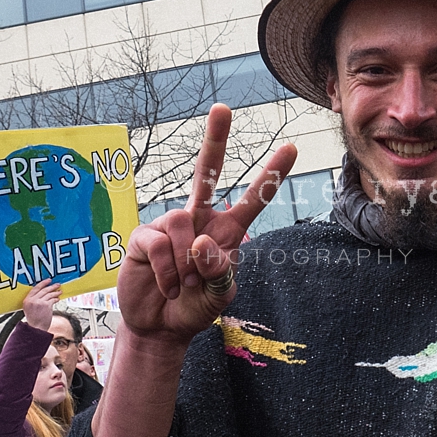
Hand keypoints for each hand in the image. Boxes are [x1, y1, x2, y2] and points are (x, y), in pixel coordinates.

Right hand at [22, 278, 61, 330]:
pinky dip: (56, 298)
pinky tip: (58, 299)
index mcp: (26, 300)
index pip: (35, 288)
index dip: (43, 283)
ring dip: (56, 292)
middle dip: (52, 286)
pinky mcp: (46, 305)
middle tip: (57, 284)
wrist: (36, 329)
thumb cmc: (34, 320)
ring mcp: (39, 302)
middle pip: (44, 290)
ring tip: (59, 291)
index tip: (48, 280)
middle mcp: (32, 300)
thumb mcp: (29, 309)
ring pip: (49, 294)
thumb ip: (33, 301)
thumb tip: (43, 293)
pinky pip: (52, 299)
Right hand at [118, 103, 296, 345]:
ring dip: (185, 262)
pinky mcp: (143, 237)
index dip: (270, 174)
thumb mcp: (219, 296)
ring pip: (181, 221)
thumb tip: (201, 242)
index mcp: (226, 231)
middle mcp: (199, 220)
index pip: (253, 198)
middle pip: (205, 173)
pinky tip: (168, 287)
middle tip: (223, 108)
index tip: (292, 147)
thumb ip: (218, 272)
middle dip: (215, 139)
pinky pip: (158, 243)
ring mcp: (168, 226)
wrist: (160, 327)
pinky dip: (167, 271)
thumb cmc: (196, 307)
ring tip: (185, 285)